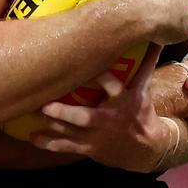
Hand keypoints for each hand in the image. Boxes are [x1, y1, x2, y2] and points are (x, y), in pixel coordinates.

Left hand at [26, 45, 171, 171]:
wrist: (147, 150)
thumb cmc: (141, 112)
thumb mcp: (144, 89)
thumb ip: (145, 63)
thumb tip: (155, 37)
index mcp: (122, 101)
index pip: (113, 87)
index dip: (103, 77)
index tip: (88, 65)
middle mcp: (108, 119)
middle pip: (85, 117)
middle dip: (65, 113)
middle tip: (46, 105)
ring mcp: (96, 136)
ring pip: (71, 131)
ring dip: (52, 124)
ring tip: (32, 114)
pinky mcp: (88, 147)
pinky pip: (66, 146)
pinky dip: (49, 143)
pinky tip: (32, 137)